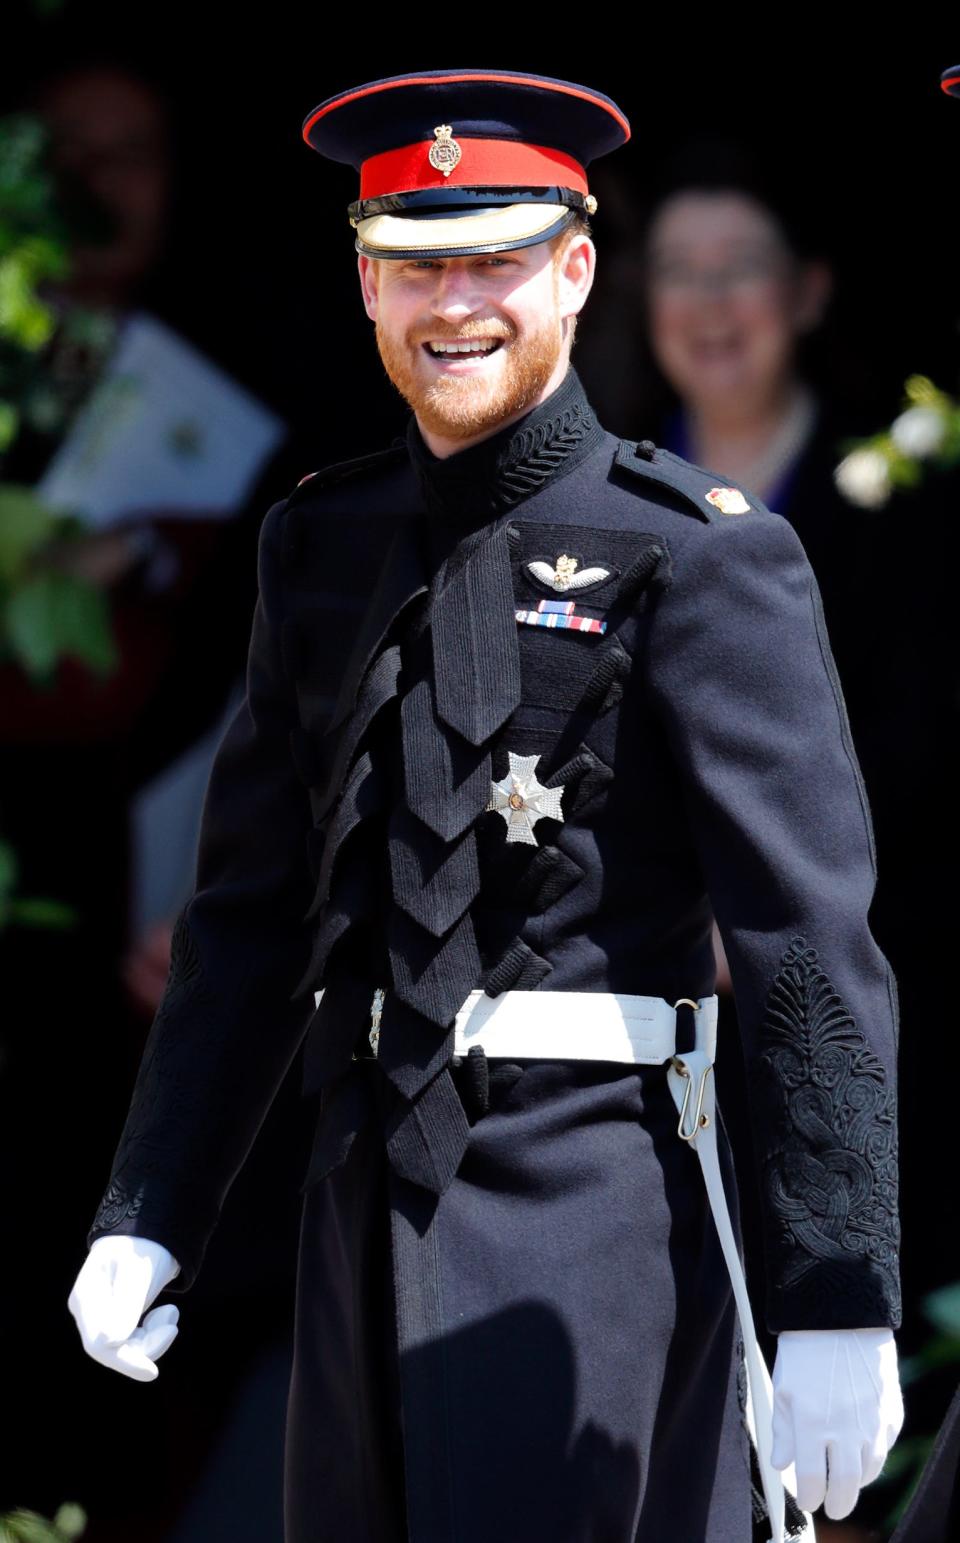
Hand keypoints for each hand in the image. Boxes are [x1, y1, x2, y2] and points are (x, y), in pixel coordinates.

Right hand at [67, 1235, 181, 1381]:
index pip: (98, 1344)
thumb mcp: (137, 1273)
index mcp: (86, 1298)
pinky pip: (135, 1339)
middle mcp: (90, 1311)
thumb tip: (107, 1344)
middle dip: (147, 1344)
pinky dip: (154, 1330)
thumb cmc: (142, 1246)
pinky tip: (167, 1312)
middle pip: (114, 1349)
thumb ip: (124, 1308)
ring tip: (171, 1311)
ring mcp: (103, 1315)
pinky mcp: (119, 1318)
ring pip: (127, 1347)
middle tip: (173, 1325)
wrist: (152, 1229)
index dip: (124, 1361)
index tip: (152, 1372)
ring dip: (154, 1336)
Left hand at [770, 1326, 904, 1519]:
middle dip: (837, 1504)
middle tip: (832, 1508)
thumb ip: (782, 1431)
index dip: (809, 1497)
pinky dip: (873, 1456)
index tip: (807, 1500)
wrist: (841, 1313)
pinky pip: (884, 1446)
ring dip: (856, 1482)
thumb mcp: (783, 1387)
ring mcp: (872, 1421)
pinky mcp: (891, 1411)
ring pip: (869, 1471)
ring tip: (845, 1480)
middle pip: (844, 1486)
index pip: (811, 1480)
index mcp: (810, 1423)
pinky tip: (861, 1451)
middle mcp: (844, 1428)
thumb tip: (781, 1465)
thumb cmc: (805, 1347)